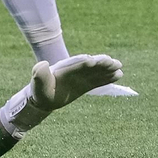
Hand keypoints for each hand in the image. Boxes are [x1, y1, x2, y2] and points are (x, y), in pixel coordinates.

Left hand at [0, 53, 123, 137]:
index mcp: (66, 69)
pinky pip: (99, 80)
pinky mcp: (86, 85)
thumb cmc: (40, 90)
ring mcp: (82, 77)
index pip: (77, 64)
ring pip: (97, 71)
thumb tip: (43, 63)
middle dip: (101, 63)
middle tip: (113, 62)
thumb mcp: (38, 82)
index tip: (93, 61)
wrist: (43, 97)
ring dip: (108, 69)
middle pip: (91, 65)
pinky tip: (118, 75)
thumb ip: (39, 73)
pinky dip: (108, 78)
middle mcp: (76, 71)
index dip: (85, 62)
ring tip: (119, 67)